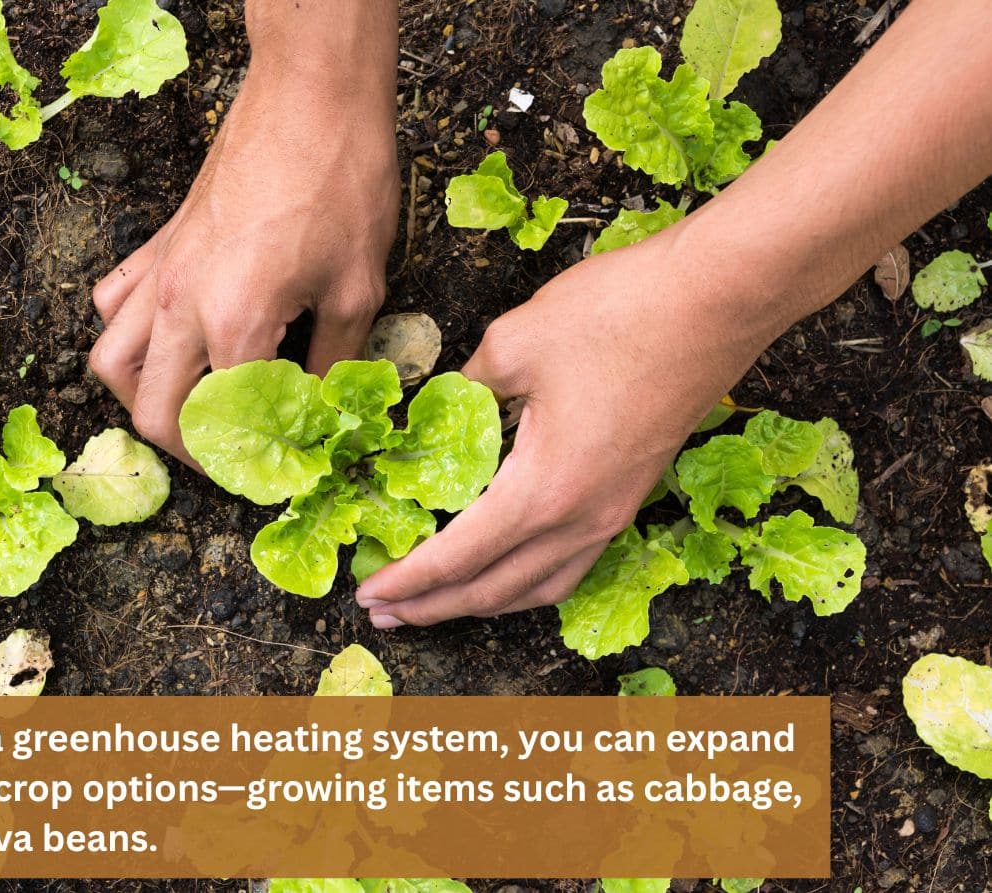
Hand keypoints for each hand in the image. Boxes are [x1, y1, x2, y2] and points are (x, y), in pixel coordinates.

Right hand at [89, 69, 398, 464]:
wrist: (311, 97)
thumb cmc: (342, 183)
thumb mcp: (358, 288)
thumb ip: (334, 363)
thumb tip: (324, 412)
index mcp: (235, 324)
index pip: (223, 424)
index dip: (251, 462)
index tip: (277, 472)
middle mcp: (182, 305)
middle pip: (152, 411)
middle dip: (189, 450)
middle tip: (231, 457)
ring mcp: (161, 272)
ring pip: (111, 361)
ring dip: (143, 399)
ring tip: (189, 408)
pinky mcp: (160, 243)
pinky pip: (115, 303)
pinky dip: (128, 335)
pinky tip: (169, 340)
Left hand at [355, 229, 768, 627]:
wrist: (720, 298)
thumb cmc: (620, 313)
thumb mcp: (514, 342)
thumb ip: (464, 389)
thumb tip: (437, 410)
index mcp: (543, 490)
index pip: (457, 557)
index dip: (407, 580)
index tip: (367, 593)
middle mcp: (581, 519)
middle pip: (495, 589)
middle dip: (434, 606)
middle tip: (384, 611)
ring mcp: (614, 512)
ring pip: (539, 587)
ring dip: (482, 602)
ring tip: (438, 604)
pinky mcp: (633, 495)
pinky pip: (571, 564)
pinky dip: (527, 581)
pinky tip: (509, 569)